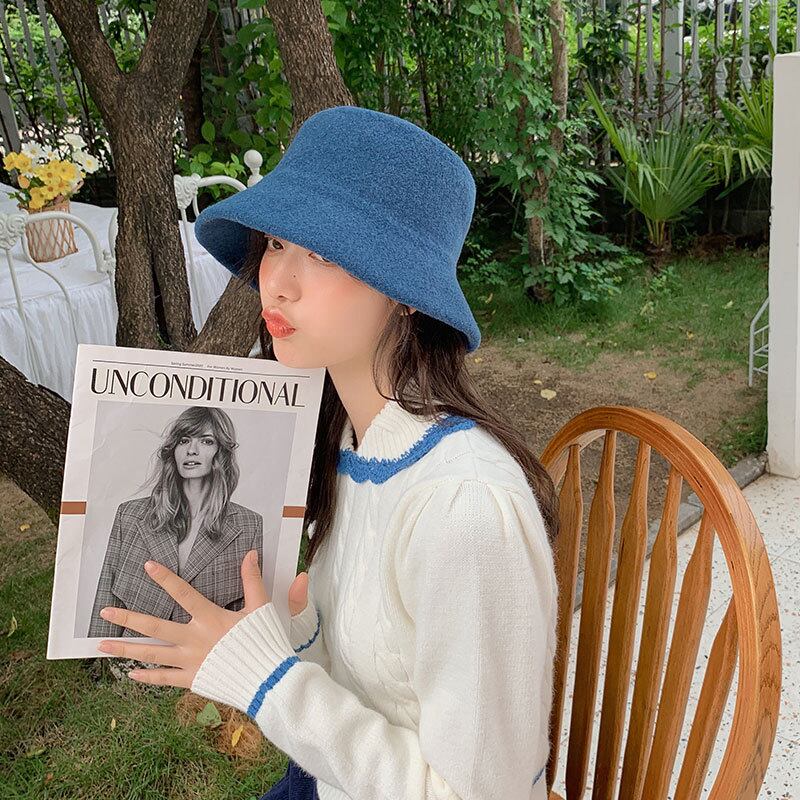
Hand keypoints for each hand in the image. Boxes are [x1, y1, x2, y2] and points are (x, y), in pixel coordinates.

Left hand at [95, 550, 304, 687]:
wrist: (269, 680)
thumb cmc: (265, 641)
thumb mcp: (260, 608)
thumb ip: (252, 580)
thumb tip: (250, 554)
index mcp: (210, 618)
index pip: (183, 593)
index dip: (165, 578)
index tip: (147, 566)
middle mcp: (194, 639)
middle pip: (155, 626)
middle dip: (128, 619)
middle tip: (105, 612)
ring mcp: (190, 661)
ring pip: (152, 654)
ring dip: (125, 649)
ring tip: (102, 646)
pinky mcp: (192, 680)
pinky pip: (164, 679)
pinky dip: (147, 677)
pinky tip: (131, 675)